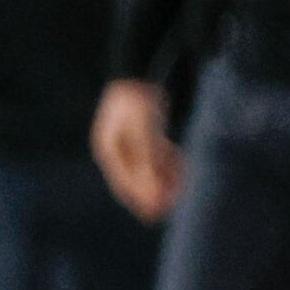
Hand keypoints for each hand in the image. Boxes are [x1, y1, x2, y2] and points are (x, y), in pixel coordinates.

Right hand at [95, 79, 184, 222]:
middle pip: (134, 178)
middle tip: (172, 207)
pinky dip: (166, 163)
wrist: (138, 74)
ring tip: (181, 189)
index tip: (156, 216)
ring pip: (146, 167)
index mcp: (109, 151)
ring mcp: (127, 140)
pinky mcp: (141, 132)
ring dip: (162, 179)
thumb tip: (154, 194)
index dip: (140, 201)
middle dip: (152, 193)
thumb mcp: (146, 135)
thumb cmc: (138, 104)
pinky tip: (181, 168)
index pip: (123, 185)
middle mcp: (115, 148)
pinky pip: (154, 154)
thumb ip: (149, 165)